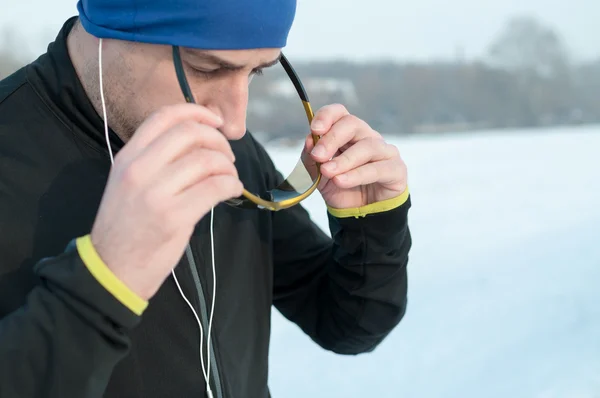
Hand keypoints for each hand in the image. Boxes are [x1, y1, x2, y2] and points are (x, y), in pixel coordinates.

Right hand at [90, 103, 242, 299]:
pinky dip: (232, 184)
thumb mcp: (129, 184)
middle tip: (227, 156)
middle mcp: (139, 169)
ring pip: (207, 160)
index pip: (164, 117)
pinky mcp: (174, 216)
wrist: (112, 268)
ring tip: (229, 177)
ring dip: (228, 166)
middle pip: (191, 133)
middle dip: (218, 140)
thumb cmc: (126, 226)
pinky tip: (232, 190)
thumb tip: (201, 143)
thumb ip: (157, 160)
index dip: (197, 112)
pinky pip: (215, 187)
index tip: (216, 120)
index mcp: (127, 158)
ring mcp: (156, 193)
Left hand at [304, 104, 406, 209]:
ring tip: (328, 172)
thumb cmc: (340, 187)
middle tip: (318, 156)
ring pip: (367, 146)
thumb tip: (309, 141)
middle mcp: (367, 136)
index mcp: (347, 133)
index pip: (339, 113)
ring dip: (344, 160)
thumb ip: (310, 159)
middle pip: (352, 124)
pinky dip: (357, 175)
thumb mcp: (317, 175)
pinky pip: (378, 168)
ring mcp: (384, 151)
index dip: (327, 116)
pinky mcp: (396, 169)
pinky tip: (341, 181)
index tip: (315, 130)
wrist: (359, 214)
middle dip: (332, 139)